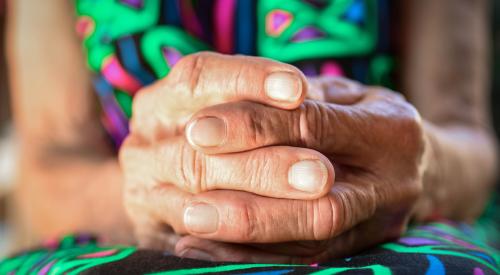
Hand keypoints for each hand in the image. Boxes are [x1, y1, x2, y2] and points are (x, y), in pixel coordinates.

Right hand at [120, 52, 336, 250]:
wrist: (162, 187)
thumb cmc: (217, 140)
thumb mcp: (230, 110)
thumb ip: (259, 105)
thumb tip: (303, 95)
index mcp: (160, 103)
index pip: (197, 78)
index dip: (248, 80)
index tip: (300, 90)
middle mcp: (144, 147)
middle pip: (199, 145)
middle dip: (263, 156)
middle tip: (321, 169)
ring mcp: (144, 194)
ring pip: (198, 201)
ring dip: (258, 206)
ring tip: (315, 195)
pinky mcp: (153, 238)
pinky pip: (198, 248)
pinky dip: (243, 249)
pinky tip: (291, 245)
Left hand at [172, 77, 426, 262]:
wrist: (418, 161)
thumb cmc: (368, 117)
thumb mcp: (345, 94)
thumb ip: (298, 100)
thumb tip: (226, 107)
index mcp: (391, 129)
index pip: (313, 126)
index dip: (255, 128)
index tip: (199, 130)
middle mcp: (393, 182)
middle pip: (319, 202)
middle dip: (250, 203)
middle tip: (190, 204)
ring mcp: (383, 222)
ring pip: (315, 240)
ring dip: (250, 240)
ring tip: (193, 231)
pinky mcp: (368, 247)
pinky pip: (312, 260)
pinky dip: (259, 258)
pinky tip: (212, 251)